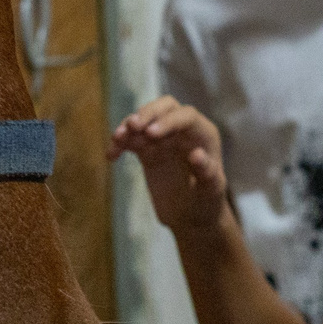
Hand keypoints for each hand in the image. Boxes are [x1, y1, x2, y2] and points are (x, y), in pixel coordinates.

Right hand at [109, 99, 230, 234]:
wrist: (191, 216)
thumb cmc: (207, 202)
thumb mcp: (211, 190)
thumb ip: (207, 172)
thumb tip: (196, 154)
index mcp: (203, 134)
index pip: (187, 116)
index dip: (169, 121)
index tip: (150, 133)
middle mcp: (183, 130)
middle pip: (164, 107)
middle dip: (147, 113)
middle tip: (133, 126)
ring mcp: (163, 138)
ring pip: (144, 120)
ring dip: (129, 126)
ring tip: (117, 138)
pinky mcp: (147, 149)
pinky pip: (131, 139)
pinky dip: (119, 144)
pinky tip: (111, 155)